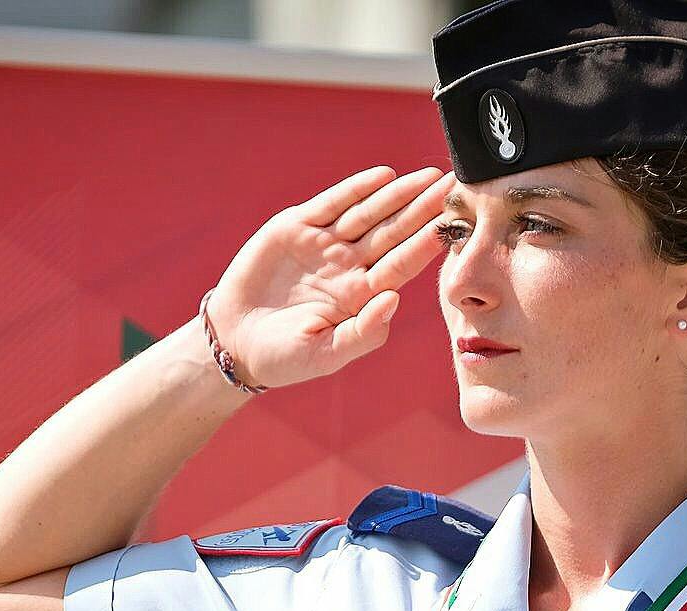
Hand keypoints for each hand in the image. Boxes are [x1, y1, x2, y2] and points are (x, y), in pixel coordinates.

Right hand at [204, 165, 455, 390]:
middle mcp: (349, 266)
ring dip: (398, 195)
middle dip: (422, 210)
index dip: (427, 243)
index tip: (452, 225)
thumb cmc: (283, 358)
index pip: (402, 265)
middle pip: (393, 233)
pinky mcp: (296, 227)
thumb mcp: (326, 355)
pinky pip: (332, 204)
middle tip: (451, 186)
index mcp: (362, 296)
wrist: (234, 342)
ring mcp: (325, 245)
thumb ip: (364, 332)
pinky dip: (356, 189)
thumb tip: (395, 299)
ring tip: (427, 177)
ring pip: (368, 213)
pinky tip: (384, 177)